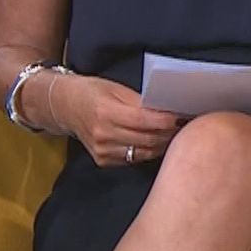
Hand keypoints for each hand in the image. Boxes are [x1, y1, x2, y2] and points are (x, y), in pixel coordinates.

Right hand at [48, 73, 182, 167]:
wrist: (65, 107)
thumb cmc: (93, 92)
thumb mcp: (115, 88)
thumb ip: (140, 101)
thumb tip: (168, 110)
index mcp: (106, 112)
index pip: (145, 121)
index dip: (167, 120)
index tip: (183, 116)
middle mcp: (103, 135)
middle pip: (148, 139)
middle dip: (169, 133)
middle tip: (184, 125)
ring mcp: (103, 151)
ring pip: (144, 153)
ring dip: (162, 144)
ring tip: (173, 134)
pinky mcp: (104, 161)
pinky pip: (134, 159)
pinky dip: (148, 151)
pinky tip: (155, 142)